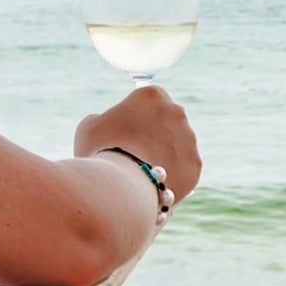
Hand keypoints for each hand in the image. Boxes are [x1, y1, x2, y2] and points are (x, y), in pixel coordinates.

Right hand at [74, 83, 199, 202]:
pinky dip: (171, 173)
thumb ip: (105, 119)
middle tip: (132, 152)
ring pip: (176, 144)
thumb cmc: (100, 152)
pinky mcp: (195, 165)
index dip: (134, 114)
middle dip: (152, 133)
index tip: (124, 130)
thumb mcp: (90, 126)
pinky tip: (154, 181)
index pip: (147, 99)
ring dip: (163, 153)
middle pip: (165, 120)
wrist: (120, 189)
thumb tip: (112, 125)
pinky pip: (183, 166)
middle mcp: (176, 112)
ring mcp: (189, 139)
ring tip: (141, 171)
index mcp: (152, 95)